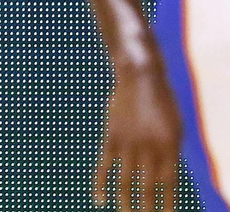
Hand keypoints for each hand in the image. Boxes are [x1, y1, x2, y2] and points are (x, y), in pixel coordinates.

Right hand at [94, 63, 181, 210]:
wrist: (140, 76)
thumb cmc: (161, 103)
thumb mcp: (174, 128)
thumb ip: (169, 154)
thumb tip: (162, 183)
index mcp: (171, 146)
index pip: (169, 184)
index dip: (168, 204)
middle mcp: (149, 146)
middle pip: (147, 187)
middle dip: (147, 209)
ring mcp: (128, 142)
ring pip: (126, 181)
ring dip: (126, 203)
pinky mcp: (110, 137)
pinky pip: (104, 166)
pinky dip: (100, 185)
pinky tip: (100, 201)